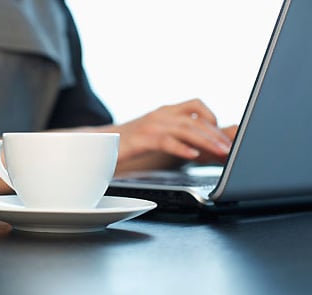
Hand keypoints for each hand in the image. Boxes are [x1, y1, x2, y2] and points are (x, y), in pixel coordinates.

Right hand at [104, 99, 236, 164]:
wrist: (96, 143)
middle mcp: (160, 115)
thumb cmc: (126, 142)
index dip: (214, 119)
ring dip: (207, 141)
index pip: (197, 106)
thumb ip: (174, 135)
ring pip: (186, 128)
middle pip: (196, 119)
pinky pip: (166, 141)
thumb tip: (199, 145)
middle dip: (217, 134)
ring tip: (221, 152)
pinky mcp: (141, 139)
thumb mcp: (154, 134)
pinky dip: (182, 148)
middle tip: (230, 148)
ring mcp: (150, 125)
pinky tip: (193, 156)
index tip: (227, 136)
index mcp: (165, 111)